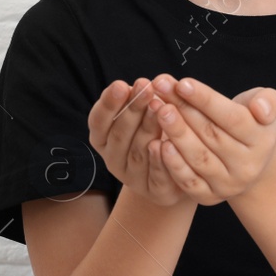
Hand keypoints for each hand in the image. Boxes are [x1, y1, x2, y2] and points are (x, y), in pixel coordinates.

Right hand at [86, 78, 188, 207]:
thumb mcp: (144, 112)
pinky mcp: (156, 193)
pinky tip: (164, 143)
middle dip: (132, 109)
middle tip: (144, 87)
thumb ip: (142, 99)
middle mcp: (113, 160)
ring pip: (138, 153)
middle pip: (119, 135)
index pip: (98, 122)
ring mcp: (133, 178)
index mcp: (103, 139)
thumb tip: (148, 82)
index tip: (121, 85)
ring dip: (147, 128)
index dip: (109, 104)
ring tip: (158, 107)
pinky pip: (157, 177)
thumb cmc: (155, 131)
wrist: (176, 170)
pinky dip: (160, 161)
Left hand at [145, 75, 275, 206]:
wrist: (248, 159)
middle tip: (161, 88)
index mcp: (263, 141)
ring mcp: (229, 185)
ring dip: (175, 133)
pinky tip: (157, 142)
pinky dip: (172, 163)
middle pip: (211, 135)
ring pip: (199, 158)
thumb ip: (268, 102)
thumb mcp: (267, 106)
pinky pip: (189, 181)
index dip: (206, 100)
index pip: (232, 118)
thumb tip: (260, 109)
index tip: (182, 83)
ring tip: (157, 109)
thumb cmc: (252, 122)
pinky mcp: (210, 197)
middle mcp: (248, 167)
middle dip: (183, 109)